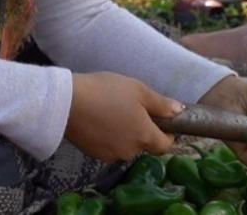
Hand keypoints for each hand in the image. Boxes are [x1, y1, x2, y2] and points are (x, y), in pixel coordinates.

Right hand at [66, 72, 181, 161]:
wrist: (67, 103)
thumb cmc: (106, 92)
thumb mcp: (139, 90)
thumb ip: (161, 104)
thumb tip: (179, 112)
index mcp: (144, 136)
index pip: (165, 145)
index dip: (168, 134)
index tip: (163, 120)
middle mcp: (130, 151)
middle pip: (144, 145)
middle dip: (142, 130)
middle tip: (132, 109)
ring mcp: (110, 155)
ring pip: (126, 146)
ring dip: (125, 134)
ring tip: (112, 112)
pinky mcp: (93, 154)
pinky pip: (109, 147)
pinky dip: (108, 137)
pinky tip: (99, 120)